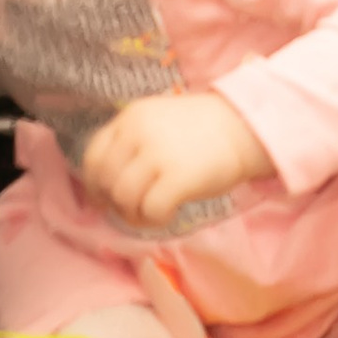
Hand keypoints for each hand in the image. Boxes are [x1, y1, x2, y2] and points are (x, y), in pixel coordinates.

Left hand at [80, 90, 272, 230]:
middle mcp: (138, 132)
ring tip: (151, 213)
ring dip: (133, 214)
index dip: (94, 184)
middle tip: (131, 211)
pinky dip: (154, 220)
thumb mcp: (157, 122)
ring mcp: (157, 154)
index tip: (103, 200)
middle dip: (113, 203)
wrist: (244, 127)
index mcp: (131, 117)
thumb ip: (131, 143)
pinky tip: (168, 214)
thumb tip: (105, 187)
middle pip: (105, 180)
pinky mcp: (178, 178)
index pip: (93, 155)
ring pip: (123, 197)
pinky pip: (150, 210)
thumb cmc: (202, 130)